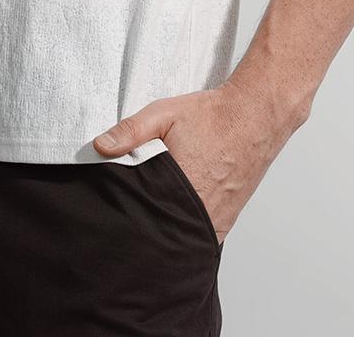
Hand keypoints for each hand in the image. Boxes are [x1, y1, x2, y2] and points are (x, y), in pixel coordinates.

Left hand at [91, 81, 301, 242]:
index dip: (125, 216)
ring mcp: (212, 221)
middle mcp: (198, 210)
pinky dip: (183, 232)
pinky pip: (197, 238)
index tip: (113, 213)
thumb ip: (130, 131)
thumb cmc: (211, 115)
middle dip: (142, 225)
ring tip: (149, 217)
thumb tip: (99, 146)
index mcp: (179, 186)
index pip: (142, 216)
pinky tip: (171, 219)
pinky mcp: (223, 224)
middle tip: (127, 217)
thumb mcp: (163, 114)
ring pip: (178, 238)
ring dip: (163, 230)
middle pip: (159, 231)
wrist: (254, 116)